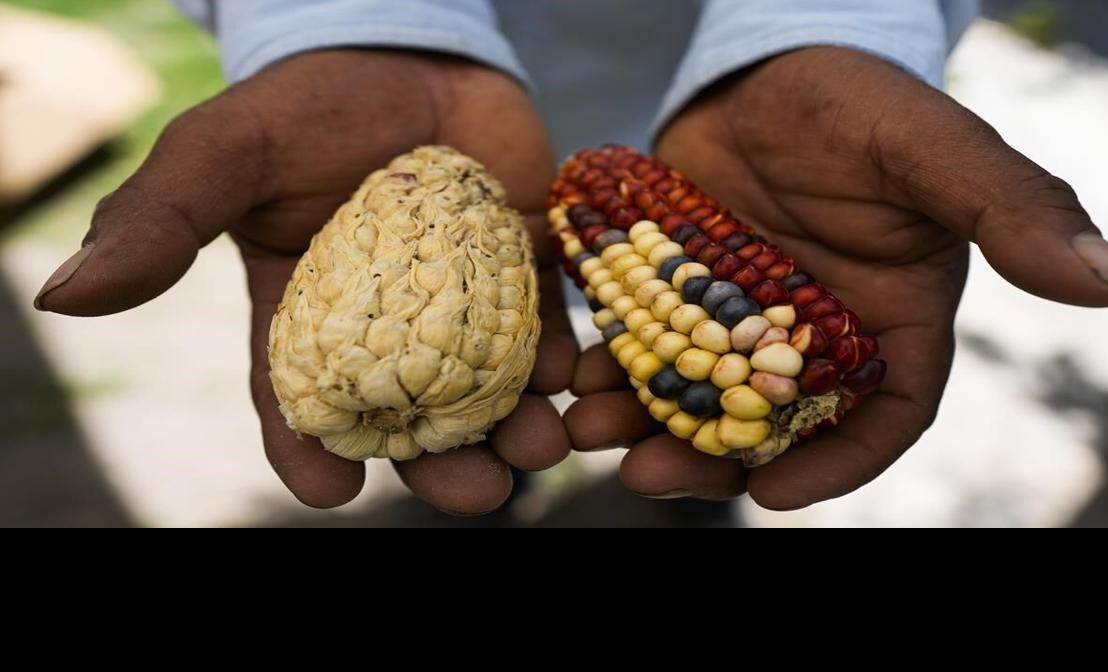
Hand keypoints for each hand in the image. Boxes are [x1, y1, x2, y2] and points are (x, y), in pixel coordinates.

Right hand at [34, 50, 577, 513]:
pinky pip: (548, 328)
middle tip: (473, 491)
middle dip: (440, 462)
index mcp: (307, 319)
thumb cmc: (307, 104)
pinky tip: (574, 379)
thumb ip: (163, 220)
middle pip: (413, 417)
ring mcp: (465, 305)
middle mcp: (390, 330)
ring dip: (516, 426)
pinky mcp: (527, 272)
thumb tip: (63, 295)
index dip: (309, 451)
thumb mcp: (228, 152)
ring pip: (489, 389)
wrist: (411, 51)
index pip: (302, 403)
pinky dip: (562, 358)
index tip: (327, 492)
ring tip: (538, 448)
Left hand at [566, 47, 1107, 509]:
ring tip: (586, 426)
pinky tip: (571, 374)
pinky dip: (612, 365)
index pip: (883, 416)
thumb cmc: (861, 100)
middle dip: (709, 456)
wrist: (769, 60)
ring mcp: (743, 316)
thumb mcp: (931, 151)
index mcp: (894, 318)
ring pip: (698, 394)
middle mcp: (817, 332)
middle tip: (643, 471)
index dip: (835, 463)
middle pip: (771, 423)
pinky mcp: (683, 289)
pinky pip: (647, 345)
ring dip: (644, 419)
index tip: (772, 494)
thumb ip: (1015, 213)